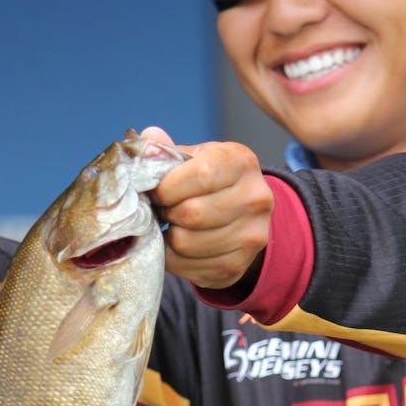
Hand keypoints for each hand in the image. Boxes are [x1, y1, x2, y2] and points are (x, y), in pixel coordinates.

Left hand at [140, 126, 272, 290]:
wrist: (239, 214)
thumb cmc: (207, 181)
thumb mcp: (192, 158)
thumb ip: (166, 151)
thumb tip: (149, 137)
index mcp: (241, 162)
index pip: (201, 175)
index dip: (168, 187)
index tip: (158, 191)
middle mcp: (256, 198)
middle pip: (191, 213)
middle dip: (166, 213)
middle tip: (163, 210)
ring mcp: (252, 235)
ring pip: (186, 243)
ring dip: (168, 236)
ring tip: (171, 226)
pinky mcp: (238, 266)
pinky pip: (189, 268)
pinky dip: (174, 259)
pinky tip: (177, 246)